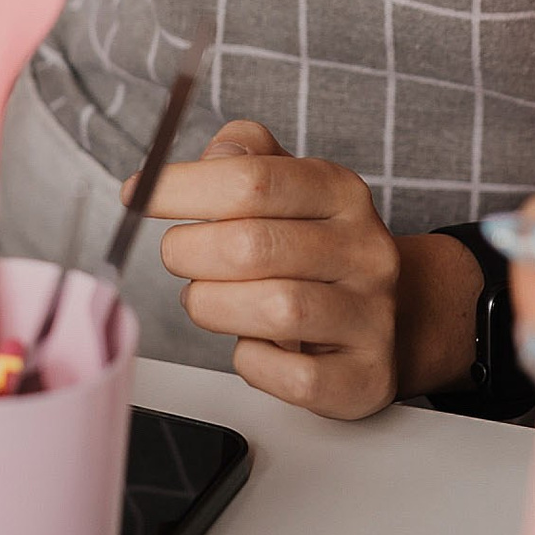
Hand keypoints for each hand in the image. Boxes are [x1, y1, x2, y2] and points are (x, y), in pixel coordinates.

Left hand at [143, 120, 477, 418]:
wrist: (395, 319)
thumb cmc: (317, 251)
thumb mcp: (290, 187)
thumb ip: (246, 158)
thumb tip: (209, 158)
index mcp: (341, 192)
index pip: (253, 179)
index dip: (182, 188)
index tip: (138, 194)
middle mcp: (365, 250)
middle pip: (252, 246)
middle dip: (190, 253)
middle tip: (179, 257)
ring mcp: (372, 316)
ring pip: (276, 311)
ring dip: (215, 306)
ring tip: (205, 299)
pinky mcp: (366, 377)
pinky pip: (293, 376)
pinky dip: (254, 363)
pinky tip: (251, 345)